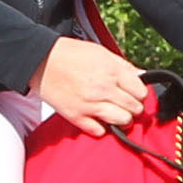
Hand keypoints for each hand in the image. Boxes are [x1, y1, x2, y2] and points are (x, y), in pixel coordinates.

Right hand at [31, 34, 150, 133]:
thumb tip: (140, 76)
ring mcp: (90, 104)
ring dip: (123, 121)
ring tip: (117, 116)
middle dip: (133, 108)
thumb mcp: (101, 52)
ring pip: (122, 121)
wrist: (40, 61)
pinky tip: (99, 120)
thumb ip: (122, 66)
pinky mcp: (76, 116)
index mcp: (111, 71)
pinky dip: (101, 128)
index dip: (140, 94)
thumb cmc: (69, 54)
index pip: (141, 92)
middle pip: (134, 108)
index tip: (134, 94)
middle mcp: (103, 88)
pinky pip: (99, 131)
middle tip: (126, 106)